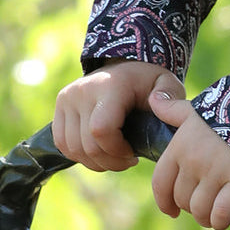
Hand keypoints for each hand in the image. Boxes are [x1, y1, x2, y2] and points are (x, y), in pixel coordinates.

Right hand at [53, 60, 182, 171]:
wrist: (126, 67)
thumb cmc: (149, 82)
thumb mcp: (167, 84)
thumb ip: (170, 95)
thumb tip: (157, 104)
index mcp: (111, 85)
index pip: (101, 130)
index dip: (116, 151)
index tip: (134, 153)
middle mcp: (84, 89)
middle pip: (87, 145)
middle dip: (109, 161)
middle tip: (127, 160)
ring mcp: (68, 97)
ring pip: (73, 149)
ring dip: (95, 162)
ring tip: (115, 156)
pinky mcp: (60, 105)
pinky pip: (62, 144)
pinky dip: (80, 156)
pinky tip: (100, 151)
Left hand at [149, 88, 229, 229]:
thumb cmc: (229, 109)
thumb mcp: (197, 109)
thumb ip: (172, 110)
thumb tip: (153, 99)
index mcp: (180, 145)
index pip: (160, 184)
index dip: (164, 202)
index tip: (171, 211)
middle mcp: (194, 160)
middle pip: (182, 200)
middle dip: (192, 206)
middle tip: (205, 202)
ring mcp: (217, 172)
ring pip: (200, 210)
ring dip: (206, 217)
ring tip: (215, 212)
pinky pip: (222, 213)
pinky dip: (221, 220)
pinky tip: (225, 217)